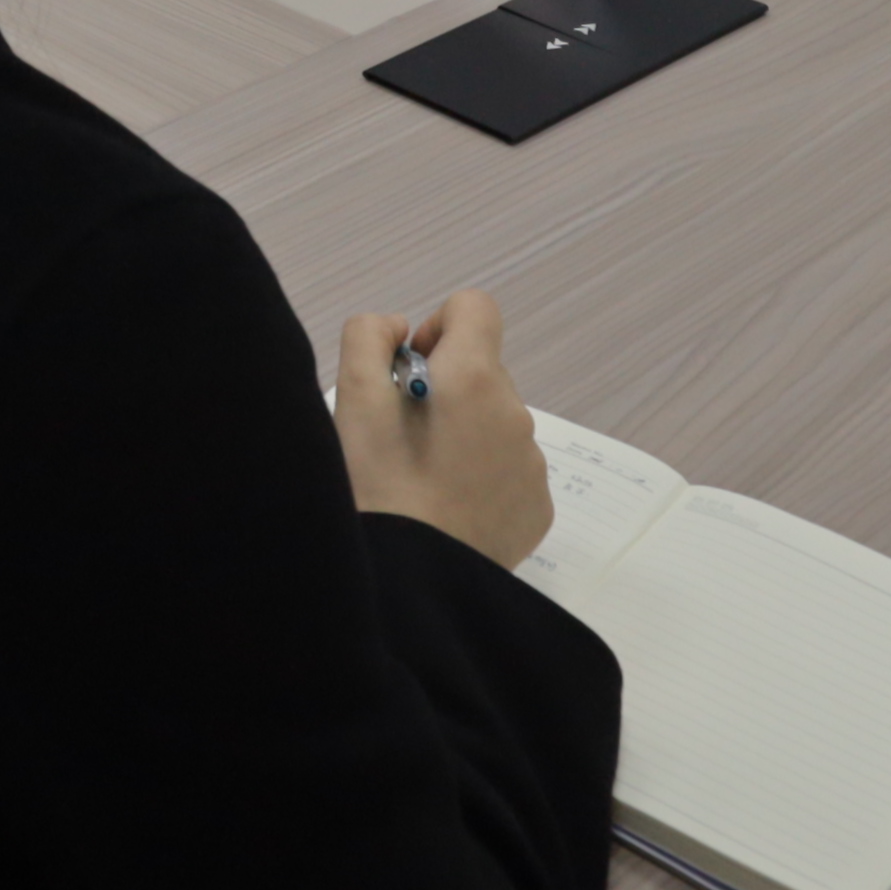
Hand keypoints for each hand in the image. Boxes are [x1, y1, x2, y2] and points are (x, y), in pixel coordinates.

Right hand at [333, 291, 553, 567]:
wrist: (413, 582)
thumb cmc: (376, 485)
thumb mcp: (351, 400)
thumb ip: (368, 336)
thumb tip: (400, 328)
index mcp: (474, 377)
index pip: (474, 308)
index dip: (438, 326)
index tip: (410, 371)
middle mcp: (515, 412)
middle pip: (483, 371)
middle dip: (446, 389)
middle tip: (405, 437)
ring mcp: (533, 463)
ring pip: (496, 422)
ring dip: (465, 434)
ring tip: (425, 481)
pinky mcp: (539, 506)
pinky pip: (511, 469)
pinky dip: (483, 477)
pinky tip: (450, 509)